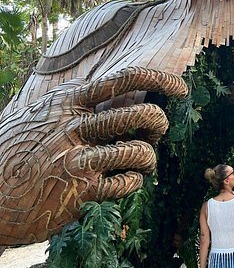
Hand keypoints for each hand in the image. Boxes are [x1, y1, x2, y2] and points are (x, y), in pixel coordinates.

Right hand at [0, 67, 186, 244]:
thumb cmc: (15, 151)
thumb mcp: (40, 114)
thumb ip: (74, 102)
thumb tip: (113, 91)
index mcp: (68, 101)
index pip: (125, 79)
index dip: (160, 80)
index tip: (181, 88)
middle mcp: (75, 126)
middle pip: (142, 114)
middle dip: (160, 121)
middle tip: (156, 131)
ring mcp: (78, 158)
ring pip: (140, 150)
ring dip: (149, 157)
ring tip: (142, 161)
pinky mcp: (80, 190)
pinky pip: (126, 182)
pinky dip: (133, 181)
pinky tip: (123, 181)